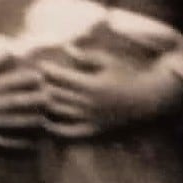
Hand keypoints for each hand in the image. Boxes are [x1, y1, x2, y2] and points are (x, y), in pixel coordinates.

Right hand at [0, 62, 47, 148]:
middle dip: (32, 101)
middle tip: (50, 98)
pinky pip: (1, 141)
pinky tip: (31, 144)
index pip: (8, 82)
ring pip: (10, 123)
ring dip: (28, 122)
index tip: (41, 75)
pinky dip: (16, 143)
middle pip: (13, 103)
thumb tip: (11, 52)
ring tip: (44, 120)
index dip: (25, 79)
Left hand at [39, 46, 182, 138]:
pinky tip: (46, 121)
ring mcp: (90, 120)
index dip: (47, 70)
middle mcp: (88, 104)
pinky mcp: (94, 132)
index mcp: (91, 85)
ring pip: (58, 113)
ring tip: (36, 98)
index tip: (40, 65)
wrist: (149, 101)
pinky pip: (69, 133)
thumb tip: (66, 48)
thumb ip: (87, 56)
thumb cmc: (129, 76)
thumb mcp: (109, 62)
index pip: (60, 77)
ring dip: (45, 105)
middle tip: (33, 80)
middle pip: (55, 94)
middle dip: (42, 86)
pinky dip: (54, 128)